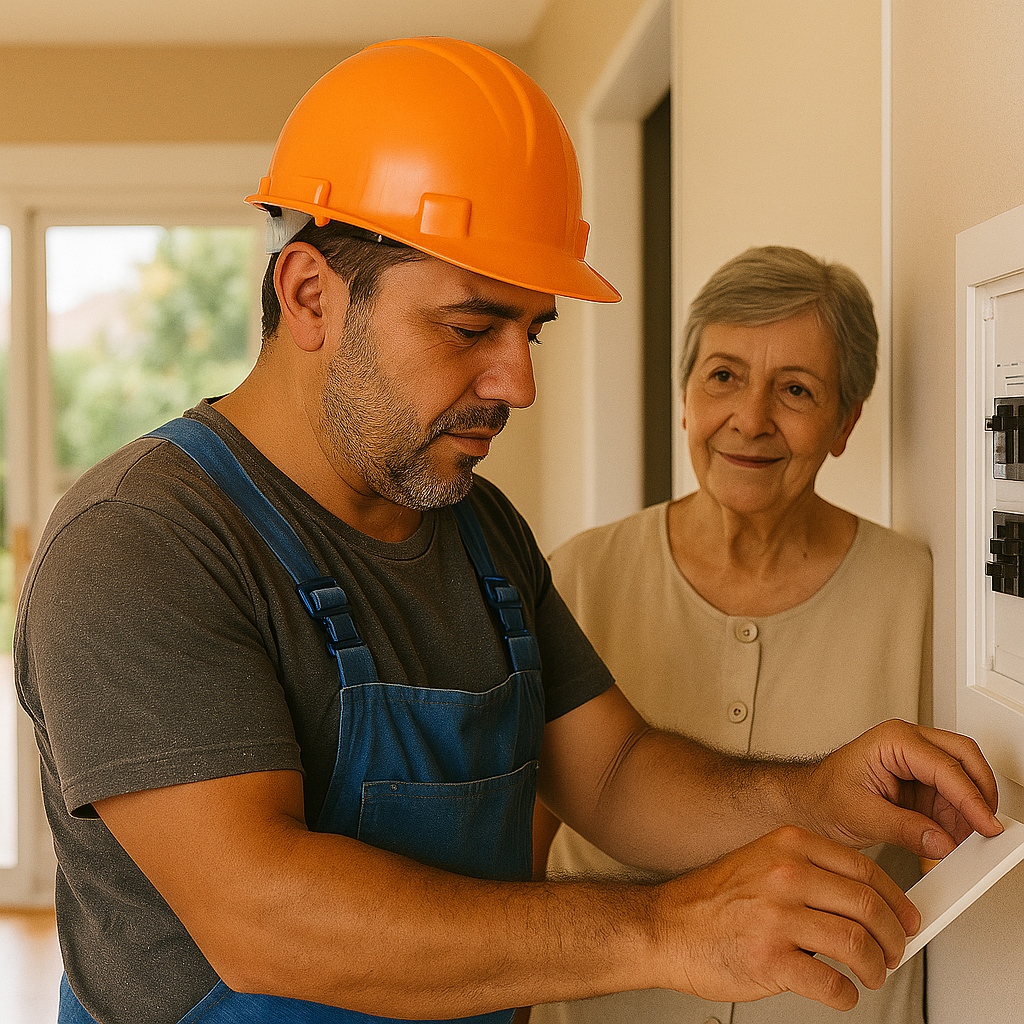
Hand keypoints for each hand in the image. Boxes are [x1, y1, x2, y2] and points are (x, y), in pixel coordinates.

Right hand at [653, 826, 918, 1010]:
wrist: (665, 927)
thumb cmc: (713, 901)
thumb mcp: (762, 864)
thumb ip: (810, 874)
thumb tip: (865, 899)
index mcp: (788, 846)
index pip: (864, 868)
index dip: (896, 900)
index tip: (906, 918)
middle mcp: (785, 875)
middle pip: (868, 906)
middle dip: (894, 937)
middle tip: (895, 951)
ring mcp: (776, 916)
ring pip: (857, 944)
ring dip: (876, 968)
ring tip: (870, 974)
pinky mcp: (769, 958)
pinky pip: (831, 984)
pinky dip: (847, 996)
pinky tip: (841, 993)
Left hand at [799, 720, 1002, 859]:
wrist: (809, 803)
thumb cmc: (824, 797)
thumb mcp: (861, 815)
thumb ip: (904, 828)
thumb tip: (942, 841)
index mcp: (892, 740)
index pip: (945, 766)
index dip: (971, 798)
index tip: (986, 825)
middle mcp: (908, 743)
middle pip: (964, 758)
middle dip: (980, 794)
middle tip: (987, 829)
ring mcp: (916, 760)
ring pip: (964, 776)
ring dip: (970, 809)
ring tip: (968, 840)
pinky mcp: (921, 781)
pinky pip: (953, 795)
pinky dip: (960, 817)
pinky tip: (957, 837)